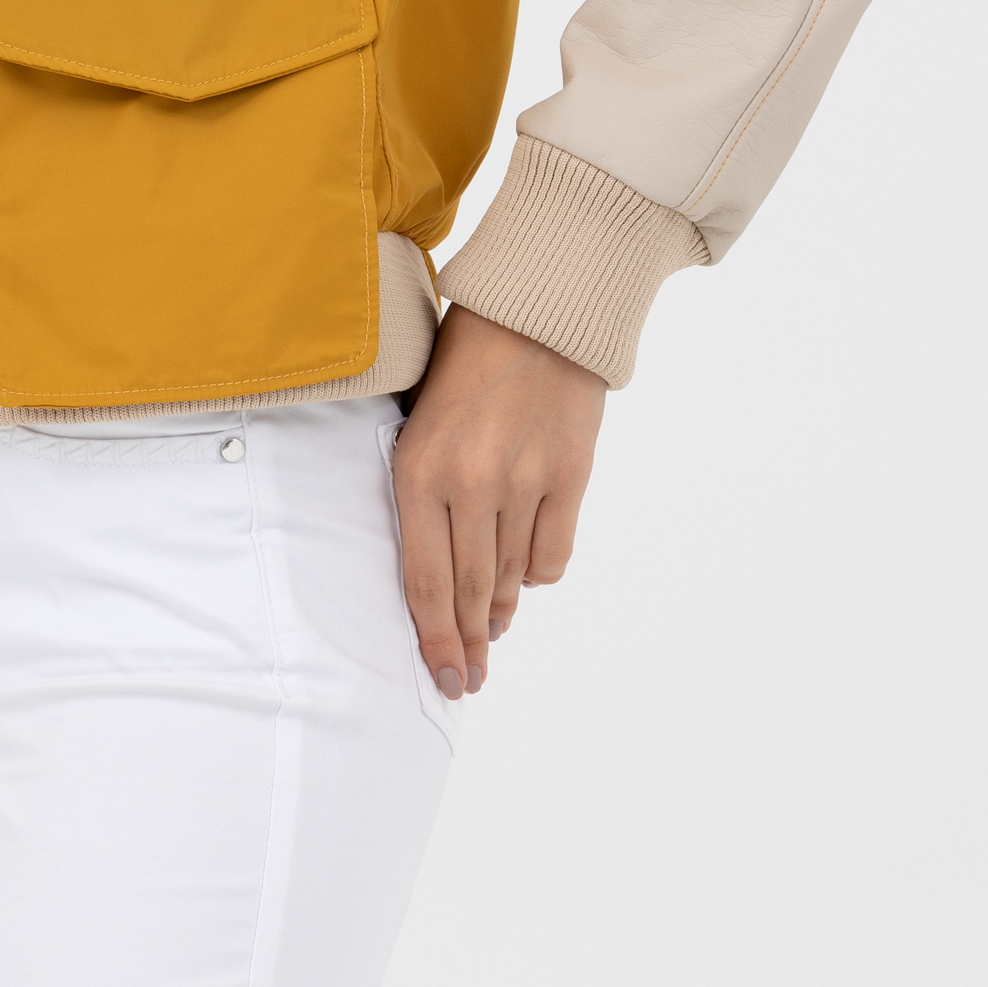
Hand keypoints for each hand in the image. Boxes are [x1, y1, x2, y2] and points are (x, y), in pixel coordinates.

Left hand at [393, 304, 606, 701]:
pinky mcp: (569, 476)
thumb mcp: (420, 419)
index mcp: (418, 469)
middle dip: (467, 644)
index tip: (441, 676)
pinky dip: (539, 574)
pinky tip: (528, 576)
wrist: (536, 308)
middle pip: (469, 592)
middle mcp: (468, 484)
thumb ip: (423, 488)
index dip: (433, 640)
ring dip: (501, 612)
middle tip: (468, 678)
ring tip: (493, 629)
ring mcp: (523, 482)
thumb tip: (436, 564)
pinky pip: (553, 555)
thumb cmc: (465, 358)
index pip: (424, 582)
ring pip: (512, 579)